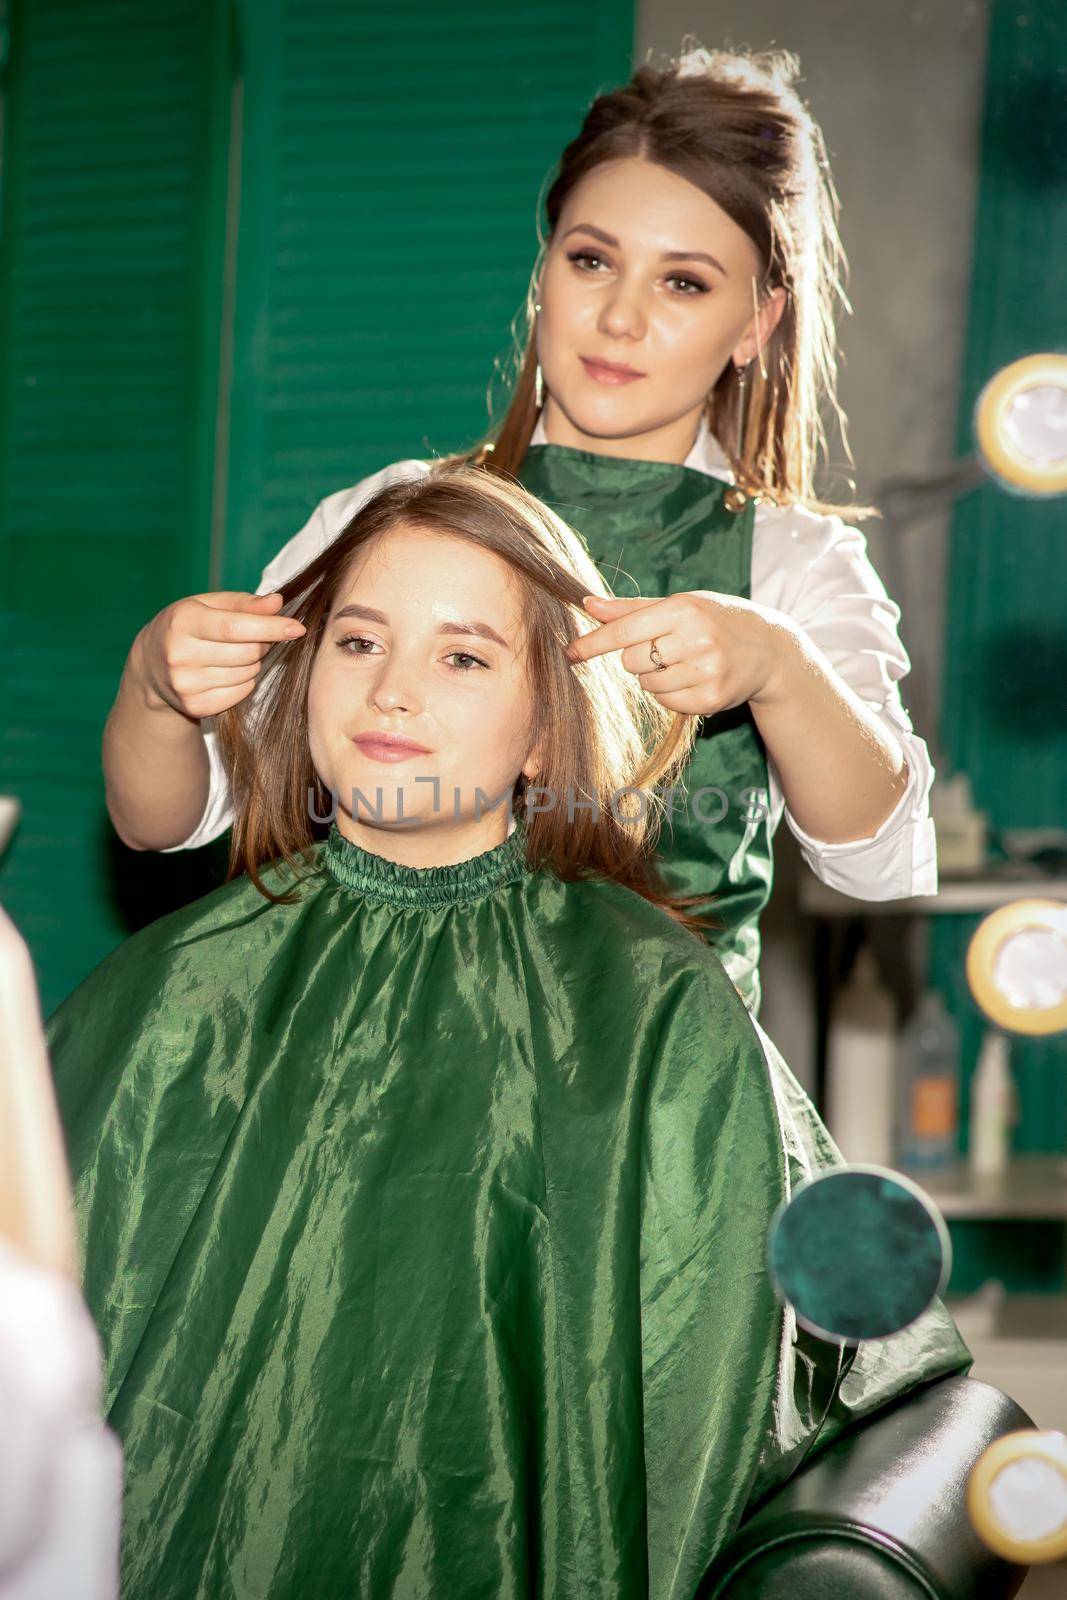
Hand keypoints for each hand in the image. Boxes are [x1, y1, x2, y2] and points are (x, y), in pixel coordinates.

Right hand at [131, 591, 306, 719]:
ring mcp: (185, 684)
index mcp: (183, 622)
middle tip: (254, 639)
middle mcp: (179, 654)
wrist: (151, 666)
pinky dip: (245, 682)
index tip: (297, 628)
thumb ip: (244, 604)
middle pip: (247, 653)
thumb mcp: (208, 605)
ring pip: (247, 674)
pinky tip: (228, 672)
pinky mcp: (194, 706)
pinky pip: (241, 693)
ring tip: (235, 654)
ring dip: (253, 663)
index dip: (271, 628)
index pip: (236, 628)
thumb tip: (278, 602)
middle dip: (261, 644)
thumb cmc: (187, 627)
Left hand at [564, 589, 798, 716]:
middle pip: (631, 661)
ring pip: (646, 684)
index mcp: (683, 609)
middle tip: (666, 648)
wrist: (770, 649)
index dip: (593, 644)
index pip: (624, 630)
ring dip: (655, 677)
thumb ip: (632, 609)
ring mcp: (705, 671)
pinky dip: (671, 694)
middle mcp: (695, 639)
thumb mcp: (680, 604)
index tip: (570, 653)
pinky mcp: (711, 699)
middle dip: (638, 657)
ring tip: (685, 662)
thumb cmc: (716, 620)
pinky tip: (693, 679)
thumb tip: (588, 604)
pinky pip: (665, 702)